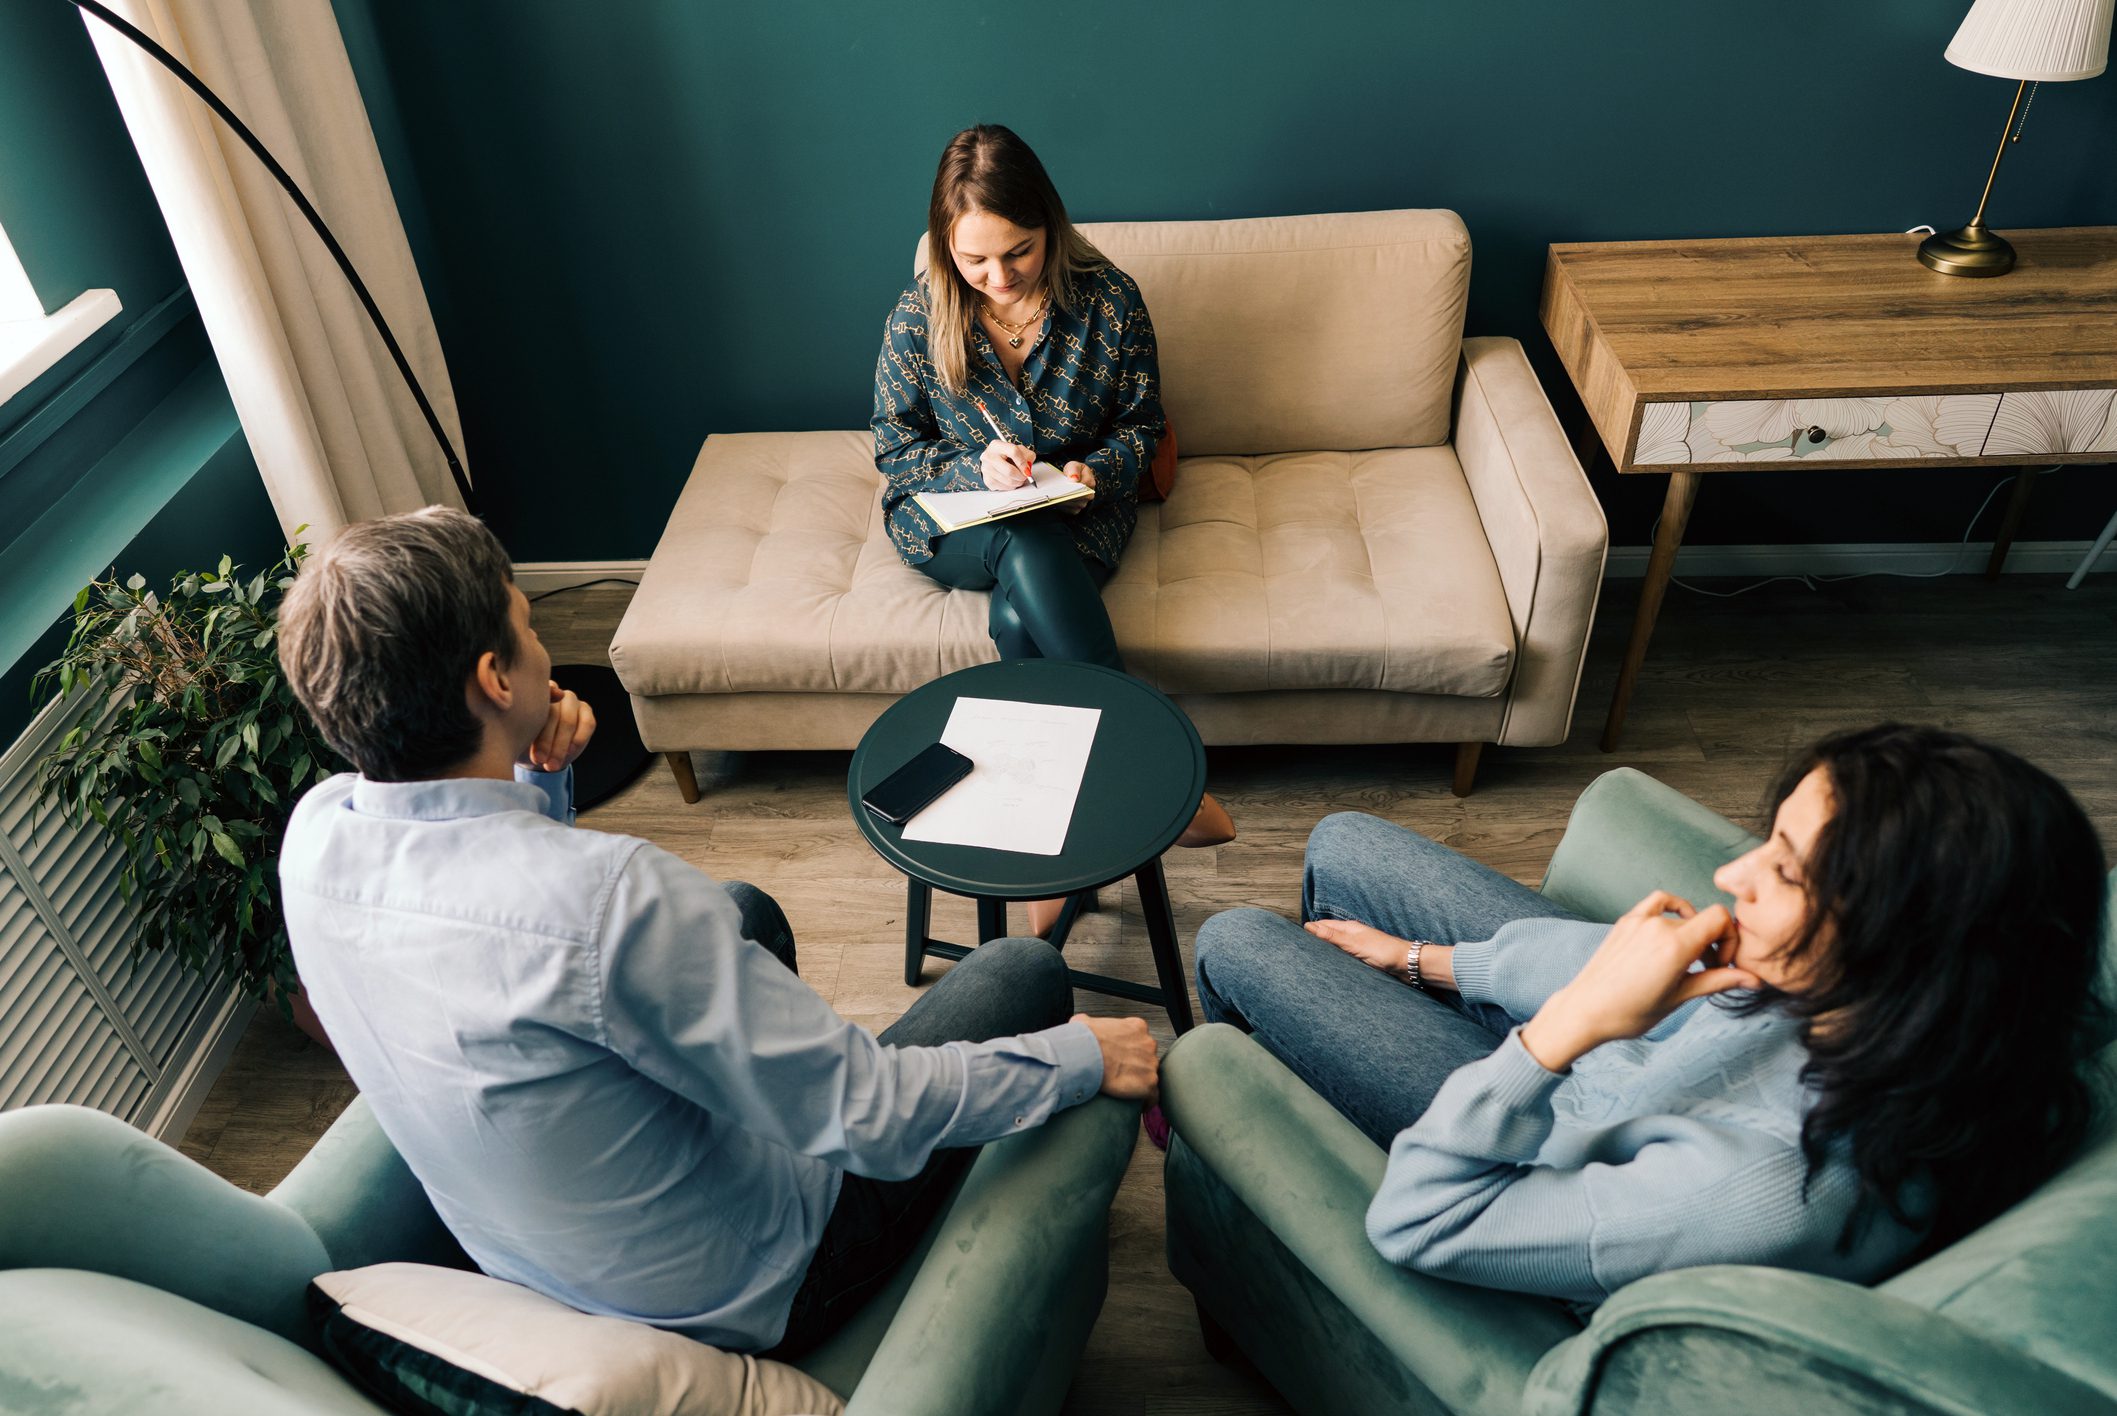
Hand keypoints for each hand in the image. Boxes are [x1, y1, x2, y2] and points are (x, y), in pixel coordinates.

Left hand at [521, 679, 595, 772]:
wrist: (538, 756)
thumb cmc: (523, 743)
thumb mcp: (516, 737)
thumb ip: (520, 727)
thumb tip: (524, 725)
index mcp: (532, 695)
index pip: (537, 696)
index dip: (539, 705)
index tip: (535, 719)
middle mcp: (553, 693)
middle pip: (553, 714)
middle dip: (546, 741)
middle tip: (539, 760)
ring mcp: (571, 700)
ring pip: (569, 720)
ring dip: (561, 745)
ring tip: (551, 765)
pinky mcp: (585, 711)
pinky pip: (587, 723)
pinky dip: (578, 740)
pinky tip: (569, 754)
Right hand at [981, 439, 1034, 490]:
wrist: (993, 461)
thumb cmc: (1007, 455)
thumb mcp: (1019, 450)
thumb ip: (1027, 456)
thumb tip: (1027, 468)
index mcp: (997, 445)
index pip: (1013, 452)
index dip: (1023, 462)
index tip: (1027, 469)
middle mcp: (989, 456)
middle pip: (1009, 470)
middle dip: (1021, 476)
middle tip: (1025, 476)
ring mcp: (986, 469)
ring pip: (1008, 481)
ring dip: (1017, 482)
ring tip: (1019, 478)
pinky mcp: (987, 480)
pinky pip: (1004, 487)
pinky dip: (1011, 486)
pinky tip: (1011, 481)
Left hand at [1059, 460, 1094, 512]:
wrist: (1073, 479)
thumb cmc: (1074, 471)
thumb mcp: (1074, 465)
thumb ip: (1074, 470)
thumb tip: (1074, 479)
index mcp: (1090, 482)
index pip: (1084, 485)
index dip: (1075, 486)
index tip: (1066, 485)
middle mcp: (1089, 494)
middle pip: (1079, 497)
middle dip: (1068, 495)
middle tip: (1058, 493)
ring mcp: (1084, 503)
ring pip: (1075, 505)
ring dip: (1065, 502)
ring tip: (1055, 497)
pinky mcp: (1077, 509)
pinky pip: (1071, 510)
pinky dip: (1064, 507)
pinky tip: (1057, 502)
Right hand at [1075, 1013, 1158, 1103]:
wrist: (1084, 1054)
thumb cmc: (1083, 1039)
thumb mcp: (1084, 1022)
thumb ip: (1090, 1022)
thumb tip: (1082, 1024)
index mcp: (1137, 1027)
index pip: (1140, 1040)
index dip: (1132, 1051)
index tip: (1123, 1059)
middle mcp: (1148, 1043)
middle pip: (1147, 1058)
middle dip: (1137, 1066)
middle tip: (1121, 1075)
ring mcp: (1150, 1064)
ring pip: (1150, 1076)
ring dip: (1140, 1083)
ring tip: (1126, 1091)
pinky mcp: (1148, 1082)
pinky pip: (1153, 1096)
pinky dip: (1146, 1101)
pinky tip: (1137, 1105)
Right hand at [1305, 917, 1411, 977]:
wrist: (1408, 965)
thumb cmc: (1385, 952)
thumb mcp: (1354, 944)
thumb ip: (1332, 937)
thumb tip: (1310, 927)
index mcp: (1349, 928)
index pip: (1322, 926)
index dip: (1309, 931)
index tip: (1293, 937)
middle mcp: (1351, 936)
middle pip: (1327, 937)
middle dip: (1313, 941)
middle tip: (1296, 949)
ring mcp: (1357, 948)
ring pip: (1334, 948)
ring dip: (1324, 951)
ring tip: (1308, 958)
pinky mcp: (1362, 960)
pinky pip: (1343, 958)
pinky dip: (1334, 960)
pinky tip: (1329, 967)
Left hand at [1520, 891, 1759, 1071]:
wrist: (1586, 1011)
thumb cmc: (1630, 1012)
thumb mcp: (1680, 998)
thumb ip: (1718, 981)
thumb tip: (1754, 979)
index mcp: (1675, 945)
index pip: (1720, 918)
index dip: (1729, 938)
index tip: (1720, 964)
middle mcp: (1658, 926)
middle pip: (1702, 921)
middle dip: (1712, 944)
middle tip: (1706, 972)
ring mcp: (1640, 920)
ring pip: (1682, 917)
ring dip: (1693, 934)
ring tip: (1687, 961)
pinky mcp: (1626, 921)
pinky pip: (1658, 902)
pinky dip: (1674, 909)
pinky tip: (1675, 927)